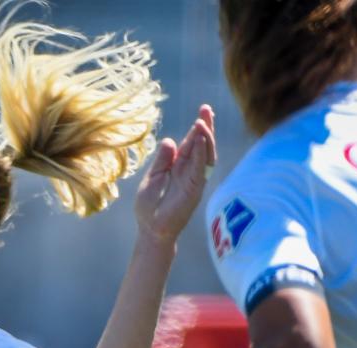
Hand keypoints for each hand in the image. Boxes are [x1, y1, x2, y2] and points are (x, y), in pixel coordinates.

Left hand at [133, 104, 217, 244]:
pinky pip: (200, 167)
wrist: (151, 229)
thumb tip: (170, 141)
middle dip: (206, 127)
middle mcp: (189, 171)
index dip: (197, 128)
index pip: (190, 143)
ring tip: (203, 121)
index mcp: (178, 166)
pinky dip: (200, 153)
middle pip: (201, 145)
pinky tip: (200, 139)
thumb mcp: (153, 177)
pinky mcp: (195, 188)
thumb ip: (162, 160)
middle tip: (207, 108)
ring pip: (204, 154)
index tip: (202, 111)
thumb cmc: (149, 206)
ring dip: (205, 138)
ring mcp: (194, 179)